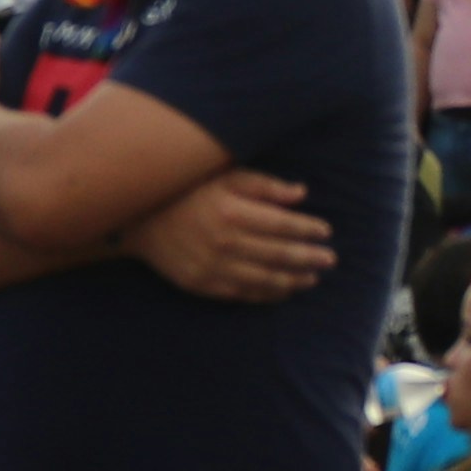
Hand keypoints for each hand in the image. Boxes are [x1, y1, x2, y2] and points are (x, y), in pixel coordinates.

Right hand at [130, 168, 331, 302]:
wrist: (139, 217)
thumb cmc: (188, 189)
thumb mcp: (224, 176)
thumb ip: (264, 185)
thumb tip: (301, 194)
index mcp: (231, 211)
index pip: (283, 224)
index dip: (308, 229)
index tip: (326, 231)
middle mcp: (224, 243)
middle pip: (279, 254)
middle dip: (309, 257)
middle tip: (330, 259)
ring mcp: (212, 267)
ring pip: (264, 279)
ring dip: (293, 279)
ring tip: (313, 277)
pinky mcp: (202, 284)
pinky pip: (243, 294)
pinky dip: (268, 294)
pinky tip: (284, 290)